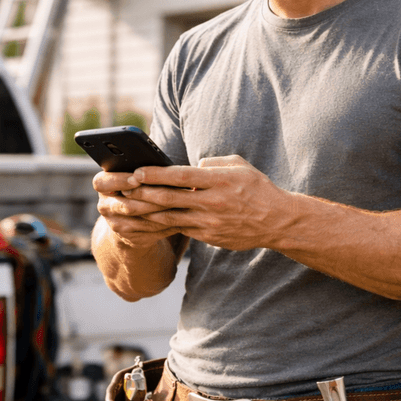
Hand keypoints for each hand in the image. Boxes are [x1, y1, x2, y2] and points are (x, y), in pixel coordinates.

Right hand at [93, 170, 182, 247]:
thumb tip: (162, 166)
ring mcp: (116, 225)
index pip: (102, 183)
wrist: (132, 217)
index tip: (137, 178)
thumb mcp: (134, 176)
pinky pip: (151, 231)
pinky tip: (181, 217)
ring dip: (164, 212)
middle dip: (152, 198)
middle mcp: (105, 206)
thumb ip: (141, 171)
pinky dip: (168, 224)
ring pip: (142, 220)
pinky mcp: (130, 238)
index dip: (120, 180)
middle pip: (128, 205)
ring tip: (182, 204)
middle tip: (172, 192)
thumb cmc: (138, 187)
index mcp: (103, 185)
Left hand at [123, 156, 296, 251]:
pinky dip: (164, 225)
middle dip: (143, 193)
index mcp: (218, 181)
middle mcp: (211, 203)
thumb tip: (193, 166)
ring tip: (129, 206)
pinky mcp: (209, 237)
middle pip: (169, 198)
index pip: (179, 176)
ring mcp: (210, 223)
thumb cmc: (257, 188)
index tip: (137, 171)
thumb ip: (213, 163)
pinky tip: (150, 221)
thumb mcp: (239, 166)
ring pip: (170, 217)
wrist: (276, 221)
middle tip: (124, 188)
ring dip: (147, 212)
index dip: (155, 174)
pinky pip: (182, 229)